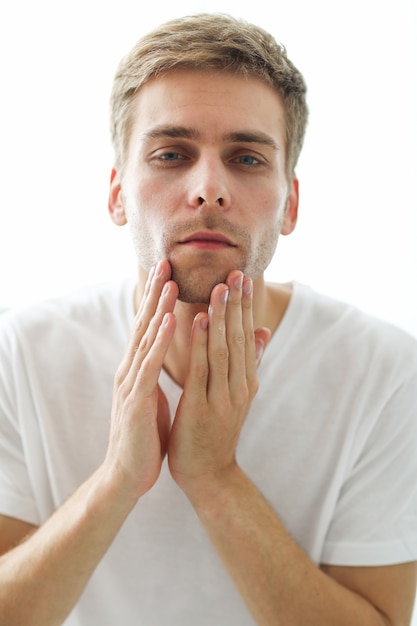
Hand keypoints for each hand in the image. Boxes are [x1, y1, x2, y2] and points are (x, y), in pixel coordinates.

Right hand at [104, 260, 177, 498]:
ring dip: (157, 309)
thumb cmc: (146, 435)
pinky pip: (148, 366)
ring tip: (169, 282)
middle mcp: (131, 371)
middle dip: (154, 293)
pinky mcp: (135, 401)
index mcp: (139, 370)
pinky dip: (157, 342)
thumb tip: (168, 355)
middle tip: (164, 262)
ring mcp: (131, 384)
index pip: (149, 328)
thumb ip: (160, 372)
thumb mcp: (157, 397)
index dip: (157, 300)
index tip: (169, 272)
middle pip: (143, 325)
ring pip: (145, 340)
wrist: (128, 475)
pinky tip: (167, 322)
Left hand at [168, 270, 269, 498]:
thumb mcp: (239, 395)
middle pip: (239, 339)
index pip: (248, 336)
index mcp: (246, 381)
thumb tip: (263, 331)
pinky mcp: (203, 410)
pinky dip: (201, 344)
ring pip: (224, 350)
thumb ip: (250, 363)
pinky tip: (198, 321)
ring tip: (220, 288)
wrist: (208, 475)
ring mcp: (223, 399)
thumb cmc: (217, 431)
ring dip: (222, 317)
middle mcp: (239, 388)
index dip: (245, 306)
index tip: (243, 277)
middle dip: (237, 305)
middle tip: (235, 272)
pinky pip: (201, 371)